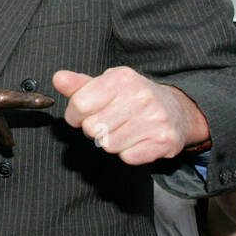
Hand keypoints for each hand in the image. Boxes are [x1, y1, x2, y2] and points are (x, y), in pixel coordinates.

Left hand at [53, 67, 209, 164]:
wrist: (176, 110)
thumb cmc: (134, 96)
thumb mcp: (107, 84)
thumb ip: (79, 85)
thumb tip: (58, 78)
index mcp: (122, 79)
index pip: (80, 104)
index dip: (75, 114)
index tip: (84, 114)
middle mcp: (141, 97)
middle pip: (92, 128)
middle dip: (95, 128)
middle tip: (109, 121)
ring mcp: (155, 119)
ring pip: (109, 144)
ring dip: (112, 141)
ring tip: (124, 129)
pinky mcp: (164, 141)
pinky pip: (128, 157)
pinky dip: (128, 152)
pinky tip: (137, 139)